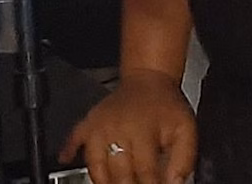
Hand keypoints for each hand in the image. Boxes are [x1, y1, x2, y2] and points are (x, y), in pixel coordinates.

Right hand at [61, 70, 196, 183]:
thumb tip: (175, 183)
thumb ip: (184, 159)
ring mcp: (99, 126)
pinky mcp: (88, 122)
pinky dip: (68, 151)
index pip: (145, 172)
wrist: (149, 79)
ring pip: (95, 165)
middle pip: (119, 173)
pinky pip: (74, 138)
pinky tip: (66, 160)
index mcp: (143, 132)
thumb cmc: (166, 105)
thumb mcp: (185, 130)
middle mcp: (117, 129)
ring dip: (104, 181)